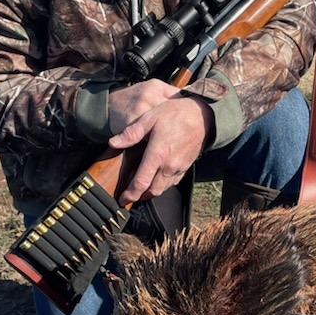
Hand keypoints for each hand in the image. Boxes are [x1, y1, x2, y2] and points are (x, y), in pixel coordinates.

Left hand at [107, 87, 212, 204]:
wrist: (202, 117)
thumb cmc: (175, 114)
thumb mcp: (150, 118)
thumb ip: (131, 133)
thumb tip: (113, 143)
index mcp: (157, 154)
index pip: (141, 183)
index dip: (130, 194)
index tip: (122, 200)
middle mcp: (169, 165)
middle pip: (152, 191)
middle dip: (139, 196)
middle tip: (129, 195)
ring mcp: (179, 168)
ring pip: (163, 189)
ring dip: (151, 191)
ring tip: (141, 188)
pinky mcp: (186, 168)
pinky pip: (173, 183)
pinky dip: (163, 185)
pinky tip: (157, 179)